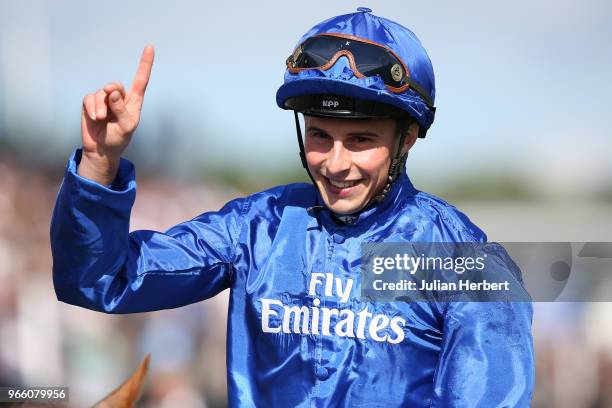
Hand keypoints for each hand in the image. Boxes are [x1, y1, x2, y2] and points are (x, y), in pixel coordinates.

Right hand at [78, 45, 154, 184]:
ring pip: (101, 93)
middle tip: (109, 112)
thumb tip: (113, 92)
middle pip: (115, 85)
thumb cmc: (119, 139)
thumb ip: (122, 110)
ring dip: (101, 108)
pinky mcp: (90, 103)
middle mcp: (119, 98)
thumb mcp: (127, 127)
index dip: (145, 64)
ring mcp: (104, 100)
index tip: (150, 47)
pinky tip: (96, 119)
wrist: (102, 150)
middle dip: (111, 95)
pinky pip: (90, 98)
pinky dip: (93, 108)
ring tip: (102, 120)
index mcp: (133, 102)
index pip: (141, 80)